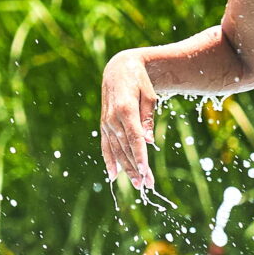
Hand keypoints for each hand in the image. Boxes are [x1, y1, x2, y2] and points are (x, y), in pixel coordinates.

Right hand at [99, 52, 159, 187]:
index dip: (140, 156)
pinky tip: (113, 175)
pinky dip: (109, 160)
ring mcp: (106, 123)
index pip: (134, 138)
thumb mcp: (149, 95)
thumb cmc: (139, 81)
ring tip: (137, 184)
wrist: (118, 69)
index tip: (146, 171)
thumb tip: (149, 141)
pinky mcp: (104, 125)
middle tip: (146, 185)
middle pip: (126, 148)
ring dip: (126, 168)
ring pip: (116, 150)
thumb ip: (148, 118)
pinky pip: (105, 146)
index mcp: (125, 109)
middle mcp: (112, 118)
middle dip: (136, 168)